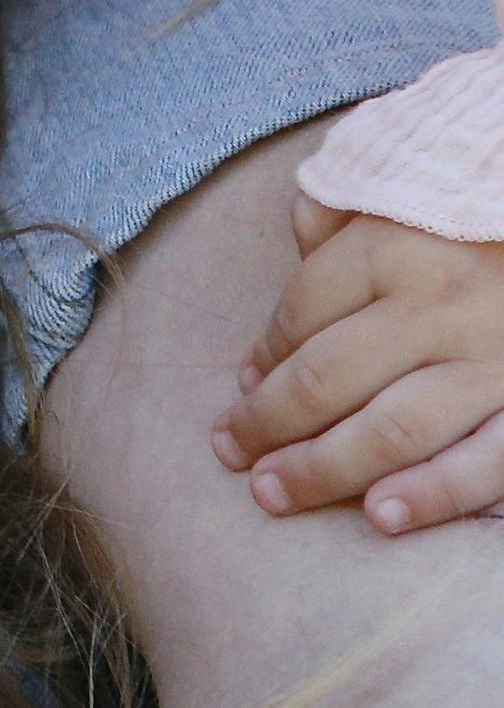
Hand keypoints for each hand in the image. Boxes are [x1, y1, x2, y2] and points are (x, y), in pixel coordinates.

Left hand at [214, 192, 503, 531]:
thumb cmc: (479, 214)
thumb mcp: (409, 190)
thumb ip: (348, 212)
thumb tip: (299, 232)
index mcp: (396, 246)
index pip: (303, 311)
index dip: (264, 353)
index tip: (244, 385)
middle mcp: (437, 306)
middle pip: (326, 377)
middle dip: (267, 422)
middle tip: (230, 452)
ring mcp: (489, 362)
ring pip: (389, 431)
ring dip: (322, 470)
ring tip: (272, 492)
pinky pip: (483, 465)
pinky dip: (430, 496)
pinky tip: (378, 517)